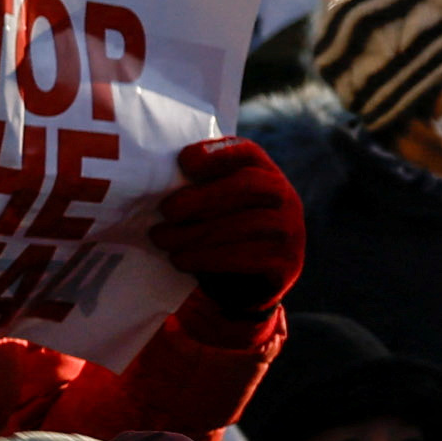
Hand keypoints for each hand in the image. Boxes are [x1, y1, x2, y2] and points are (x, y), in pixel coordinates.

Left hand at [149, 129, 305, 319]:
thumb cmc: (223, 237)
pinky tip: (180, 259)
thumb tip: (152, 178)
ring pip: (243, 224)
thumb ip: (200, 188)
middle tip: (166, 210)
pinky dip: (207, 258)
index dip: (218, 153)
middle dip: (202, 196)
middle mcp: (285, 197)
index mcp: (266, 174)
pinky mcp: (285, 263)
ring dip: (196, 232)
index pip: (248, 152)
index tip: (184, 161)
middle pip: (246, 185)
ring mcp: (289, 230)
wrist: (249, 288)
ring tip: (162, 239)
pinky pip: (244, 257)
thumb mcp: (216, 208)